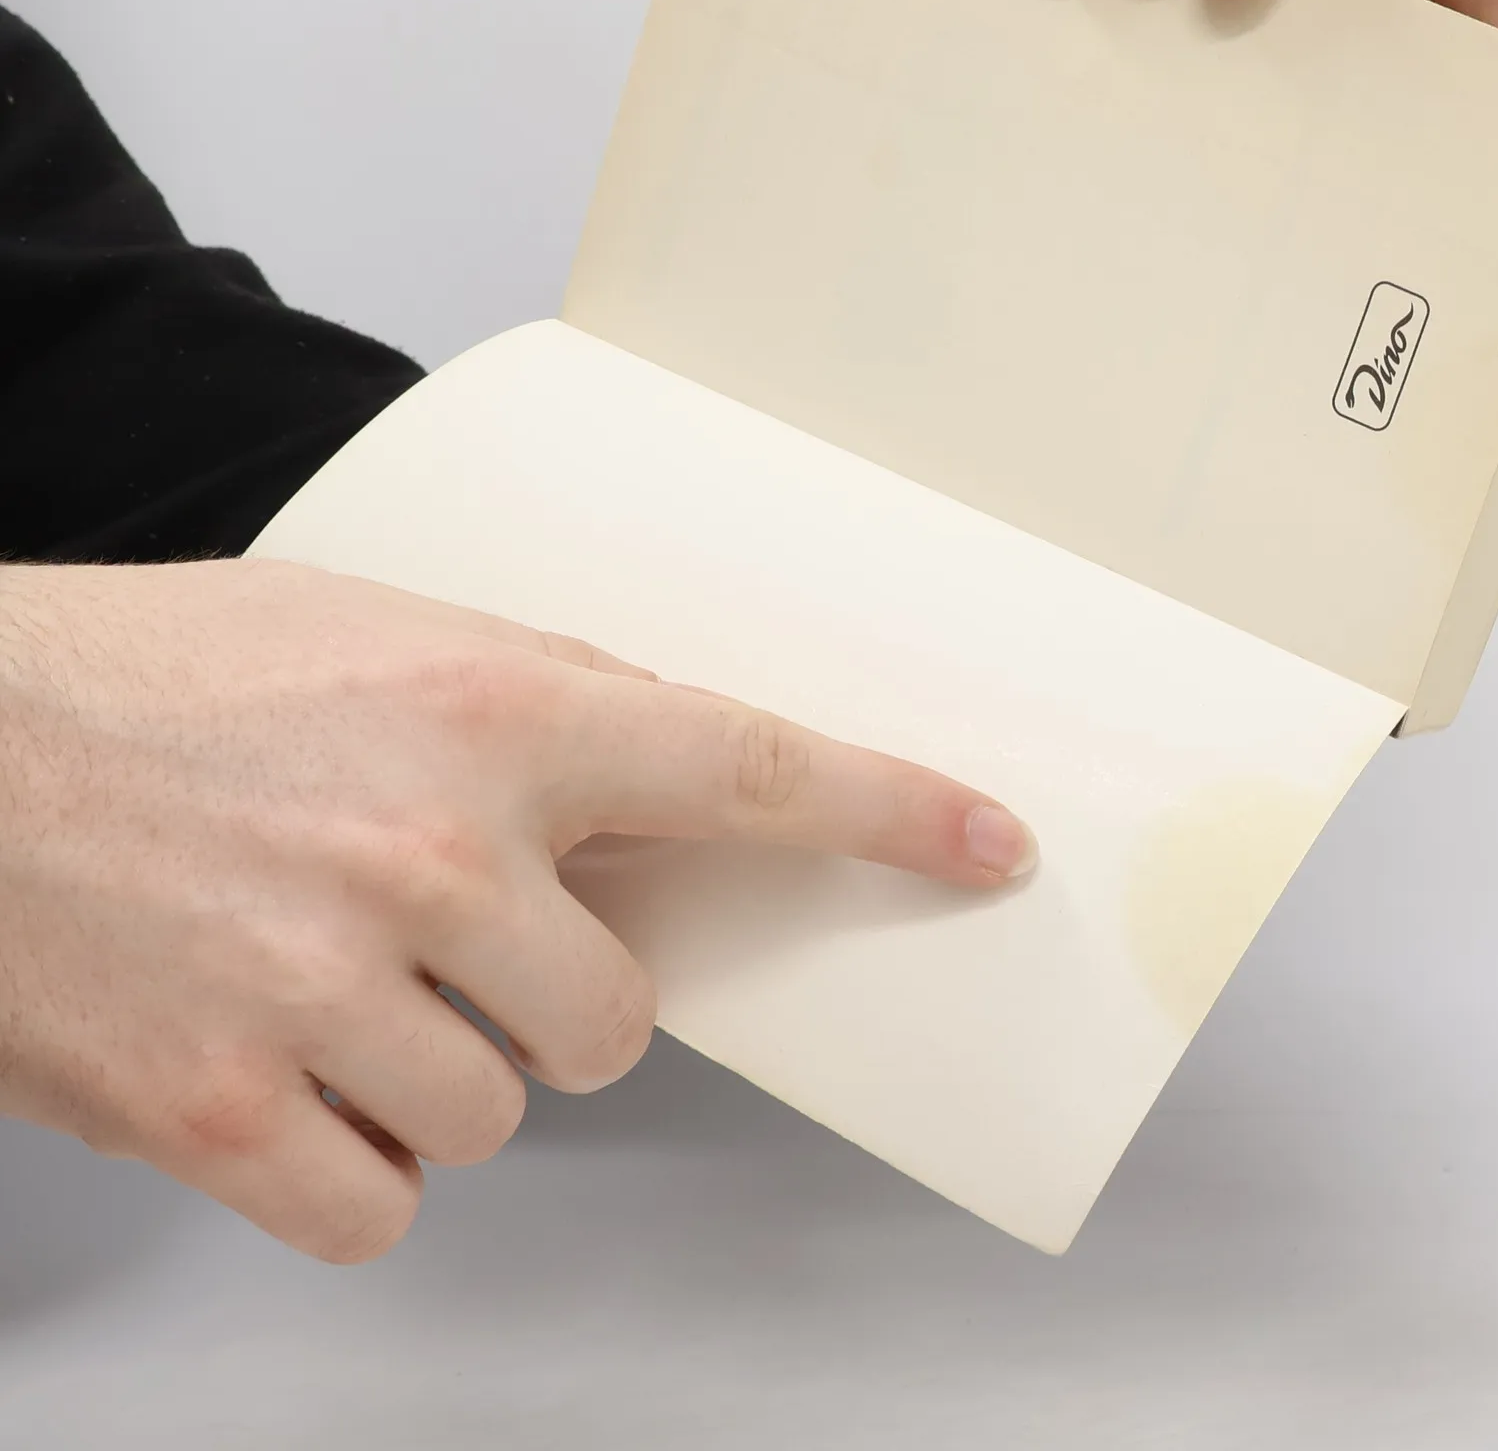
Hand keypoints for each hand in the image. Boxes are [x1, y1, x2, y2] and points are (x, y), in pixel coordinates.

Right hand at [0, 559, 1032, 1262]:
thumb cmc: (164, 677)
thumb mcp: (382, 637)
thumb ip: (548, 706)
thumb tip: (682, 790)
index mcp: (492, 711)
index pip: (743, 767)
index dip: (887, 810)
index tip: (985, 844)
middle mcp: (433, 852)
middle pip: (617, 1016)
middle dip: (555, 992)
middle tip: (446, 936)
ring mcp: (330, 991)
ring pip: (501, 1112)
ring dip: (438, 1069)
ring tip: (327, 978)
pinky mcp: (224, 1113)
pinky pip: (383, 1208)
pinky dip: (347, 1163)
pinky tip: (280, 1068)